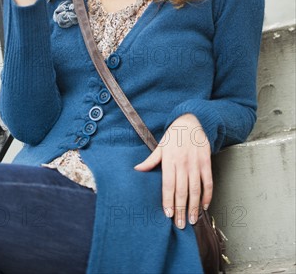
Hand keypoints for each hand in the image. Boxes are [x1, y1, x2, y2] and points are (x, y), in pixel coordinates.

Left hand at [134, 114, 211, 228]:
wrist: (192, 121)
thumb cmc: (174, 135)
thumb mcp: (160, 145)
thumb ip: (151, 160)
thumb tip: (137, 169)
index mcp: (169, 160)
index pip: (168, 184)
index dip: (168, 200)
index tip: (167, 214)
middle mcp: (183, 163)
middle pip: (182, 190)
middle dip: (180, 209)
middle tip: (180, 224)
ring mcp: (196, 163)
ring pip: (195, 189)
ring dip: (194, 206)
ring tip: (192, 220)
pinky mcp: (206, 162)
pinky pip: (208, 182)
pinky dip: (207, 195)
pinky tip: (205, 206)